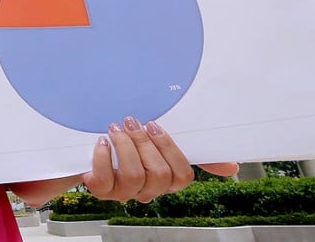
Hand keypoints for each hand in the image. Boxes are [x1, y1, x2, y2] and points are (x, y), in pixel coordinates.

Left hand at [83, 117, 238, 202]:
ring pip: (135, 177)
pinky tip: (100, 142)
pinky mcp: (99, 190)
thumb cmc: (124, 140)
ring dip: (125, 147)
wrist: (82, 145)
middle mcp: (145, 190)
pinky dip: (102, 157)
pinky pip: (105, 180)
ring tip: (114, 129)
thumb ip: (193, 150)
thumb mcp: (157, 139)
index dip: (170, 150)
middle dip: (145, 143)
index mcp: (164, 178)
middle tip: (131, 121)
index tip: (154, 126)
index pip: (183, 177)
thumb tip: (232, 166)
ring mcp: (122, 192)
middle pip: (159, 176)